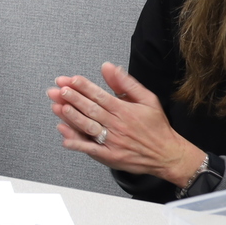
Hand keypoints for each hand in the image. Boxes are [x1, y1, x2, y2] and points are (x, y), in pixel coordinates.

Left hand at [46, 62, 204, 186]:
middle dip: (72, 99)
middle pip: (91, 109)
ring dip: (72, 117)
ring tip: (58, 107)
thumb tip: (109, 67)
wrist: (167, 155)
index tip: (70, 80)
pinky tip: (64, 137)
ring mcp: (112, 141)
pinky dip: (77, 143)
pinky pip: (90, 149)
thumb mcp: (147, 99)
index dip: (83, 87)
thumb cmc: (156, 127)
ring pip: (89, 127)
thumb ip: (126, 83)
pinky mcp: (110, 156)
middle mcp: (117, 125)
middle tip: (58, 90)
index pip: (99, 95)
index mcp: (124, 110)